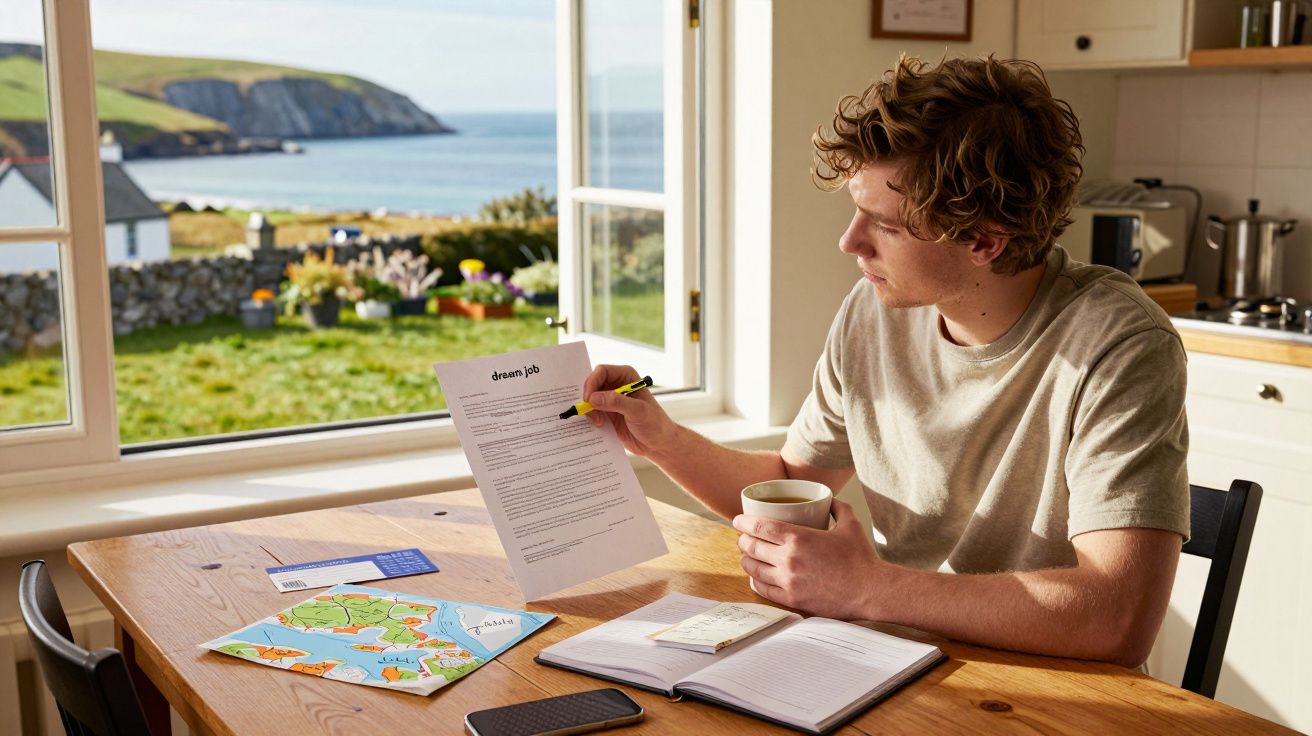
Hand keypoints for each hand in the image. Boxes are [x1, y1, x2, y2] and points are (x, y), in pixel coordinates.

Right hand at [580, 364, 676, 457]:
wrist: (658, 444)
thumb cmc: (655, 424)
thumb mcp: (638, 411)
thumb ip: (617, 402)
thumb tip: (594, 398)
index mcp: (626, 377)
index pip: (602, 371)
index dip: (592, 382)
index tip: (588, 398)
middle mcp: (617, 385)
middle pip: (592, 384)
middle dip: (588, 397)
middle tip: (589, 412)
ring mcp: (610, 400)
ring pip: (590, 399)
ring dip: (589, 410)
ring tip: (598, 422)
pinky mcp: (607, 414)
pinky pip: (592, 413)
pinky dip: (590, 418)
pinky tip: (597, 426)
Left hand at [733, 499, 886, 619]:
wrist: (870, 590)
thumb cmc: (862, 558)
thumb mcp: (851, 524)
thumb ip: (838, 507)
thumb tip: (828, 499)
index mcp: (798, 537)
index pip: (759, 526)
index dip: (743, 522)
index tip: (738, 520)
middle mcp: (788, 559)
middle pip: (751, 546)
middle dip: (742, 540)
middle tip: (743, 537)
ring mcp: (788, 581)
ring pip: (753, 568)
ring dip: (745, 560)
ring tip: (746, 555)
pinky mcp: (792, 599)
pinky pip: (763, 589)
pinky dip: (755, 580)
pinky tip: (755, 576)